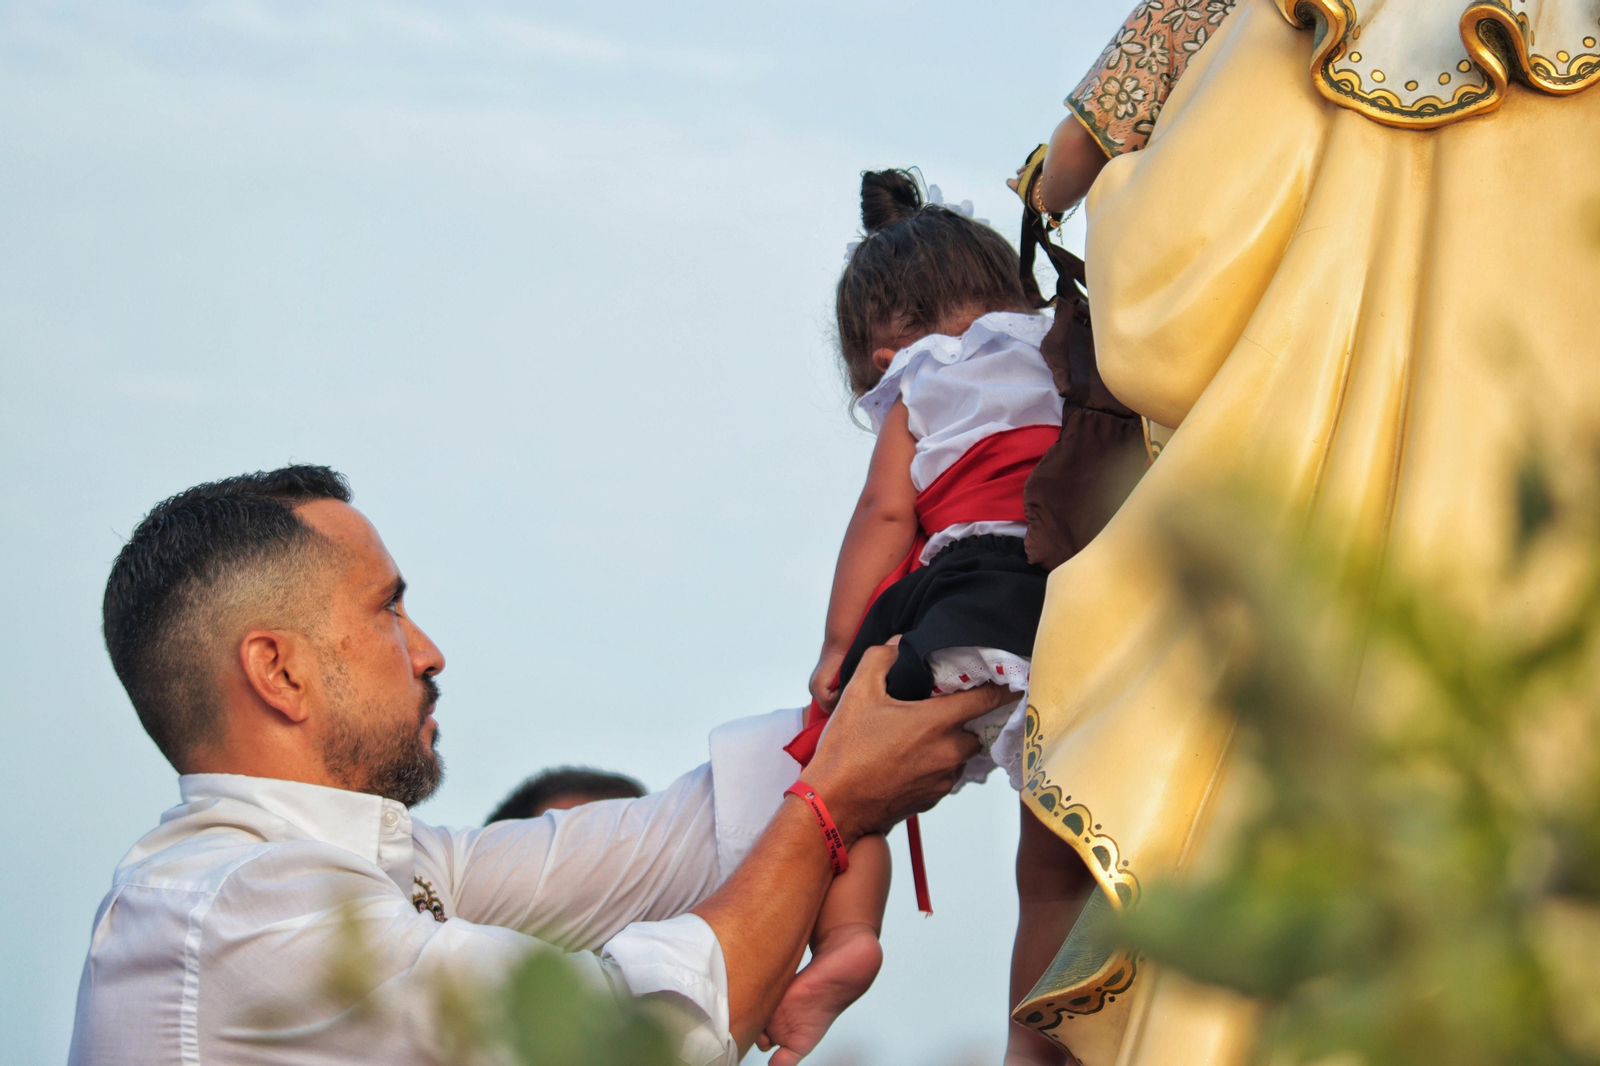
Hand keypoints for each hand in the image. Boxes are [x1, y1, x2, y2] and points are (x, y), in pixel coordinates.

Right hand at [802, 639, 1010, 841]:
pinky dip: (935, 766)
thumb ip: (881, 658)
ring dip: (948, 744)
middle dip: (962, 720)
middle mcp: (949, 752)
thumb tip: (899, 644)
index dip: (1003, 688)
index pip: (987, 700)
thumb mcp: (857, 692)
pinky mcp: (933, 799)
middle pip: (974, 730)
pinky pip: (945, 775)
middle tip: (936, 711)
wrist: (835, 805)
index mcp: (937, 722)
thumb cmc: (848, 749)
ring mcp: (943, 779)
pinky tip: (906, 760)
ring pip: (959, 754)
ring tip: (916, 738)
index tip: (1015, 681)